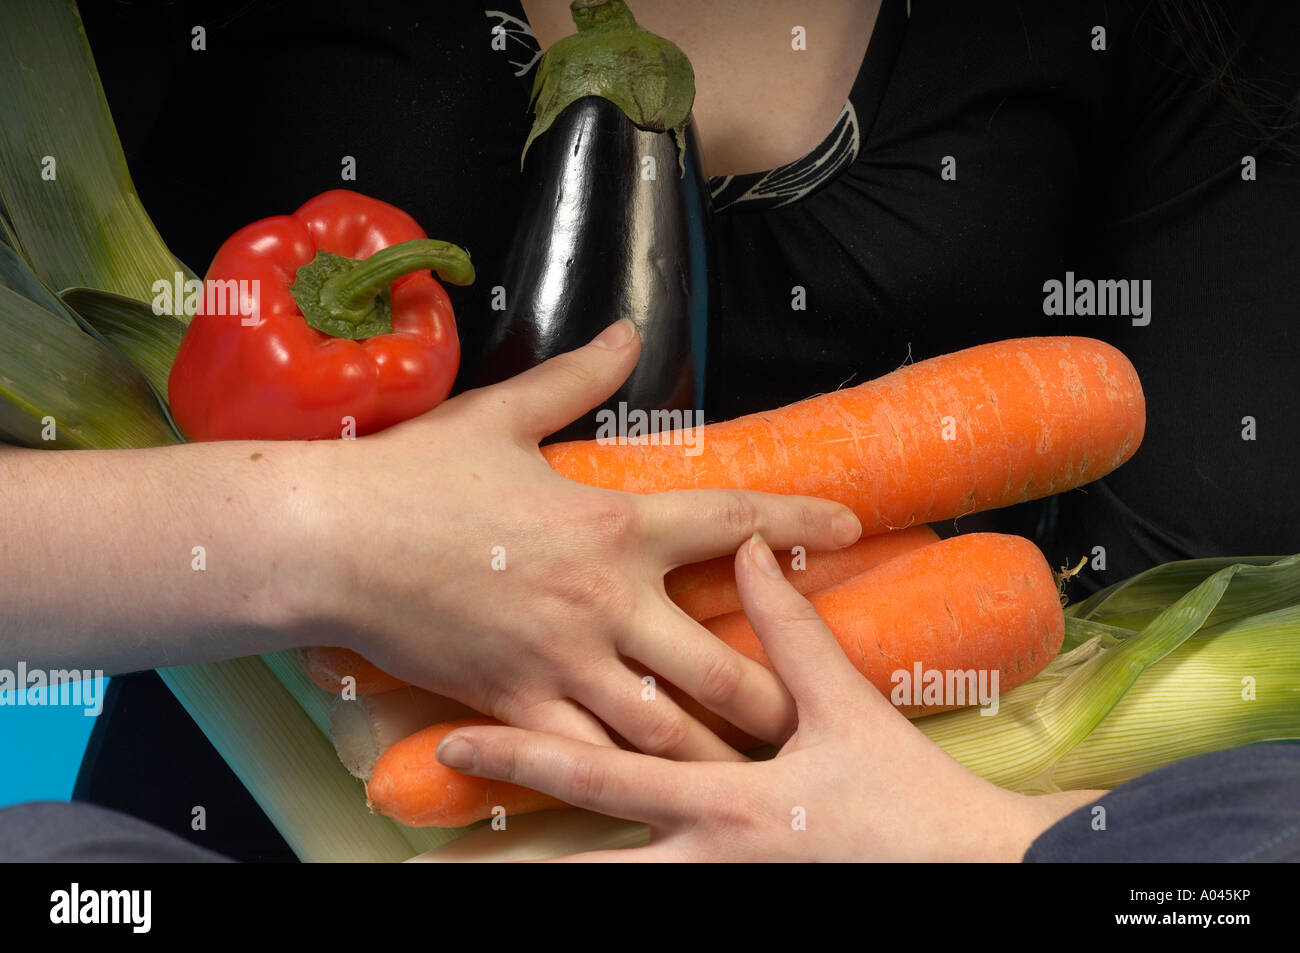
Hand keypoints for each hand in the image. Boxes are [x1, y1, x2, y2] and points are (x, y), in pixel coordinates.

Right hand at [296, 320, 863, 761]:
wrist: (332, 540)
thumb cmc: (417, 474)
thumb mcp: (501, 415)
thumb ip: (577, 379)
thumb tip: (626, 332)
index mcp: (613, 524)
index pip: (731, 521)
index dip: (801, 520)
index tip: (852, 526)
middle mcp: (604, 602)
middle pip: (718, 663)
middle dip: (774, 695)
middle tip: (810, 714)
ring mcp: (562, 662)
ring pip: (663, 729)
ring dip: (715, 754)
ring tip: (754, 775)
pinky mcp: (515, 704)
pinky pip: (582, 760)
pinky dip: (620, 782)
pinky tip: (648, 800)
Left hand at [430, 533, 1104, 860]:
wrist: (972, 871)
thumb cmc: (907, 798)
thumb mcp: (846, 708)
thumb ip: (790, 628)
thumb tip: (752, 548)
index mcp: (720, 795)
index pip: (599, 769)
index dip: (521, 755)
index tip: (454, 742)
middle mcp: (705, 851)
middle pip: (586, 846)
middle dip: (515, 841)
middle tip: (442, 824)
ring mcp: (716, 885)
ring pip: (614, 886)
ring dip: (553, 877)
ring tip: (476, 874)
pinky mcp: (733, 898)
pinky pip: (653, 894)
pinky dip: (612, 881)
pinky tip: (582, 869)